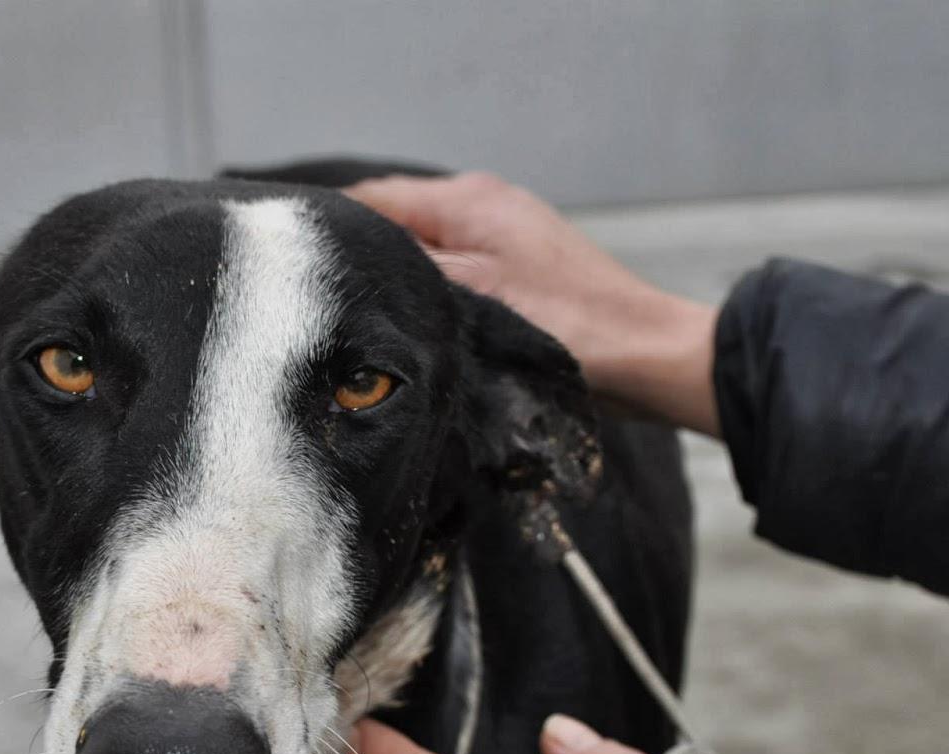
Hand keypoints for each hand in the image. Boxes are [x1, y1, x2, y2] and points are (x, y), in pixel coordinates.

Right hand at [347, 173, 722, 436]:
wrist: (647, 360)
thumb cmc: (566, 329)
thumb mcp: (470, 299)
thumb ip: (407, 272)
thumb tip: (349, 265)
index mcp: (466, 200)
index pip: (371, 199)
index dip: (332, 234)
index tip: (302, 275)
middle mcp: (484, 206)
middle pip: (396, 224)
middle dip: (366, 263)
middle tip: (331, 310)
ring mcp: (503, 237)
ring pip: (425, 253)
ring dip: (403, 285)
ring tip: (373, 325)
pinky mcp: (518, 270)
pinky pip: (454, 273)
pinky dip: (434, 296)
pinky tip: (423, 331)